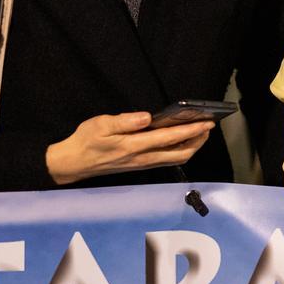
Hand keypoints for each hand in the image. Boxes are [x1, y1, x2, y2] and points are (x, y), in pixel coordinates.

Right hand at [45, 111, 214, 184]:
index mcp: (133, 146)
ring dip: (191, 146)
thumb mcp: (100, 125)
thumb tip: (147, 118)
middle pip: (180, 154)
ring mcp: (143, 164)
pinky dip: (180, 150)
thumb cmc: (86, 141)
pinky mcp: (141, 165)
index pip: (169, 138)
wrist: (74, 163)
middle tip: (209, 127)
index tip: (206, 123)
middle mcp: (142, 158)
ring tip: (200, 132)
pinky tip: (182, 140)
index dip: (191, 131)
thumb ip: (124, 121)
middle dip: (198, 141)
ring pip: (175, 158)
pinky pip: (167, 159)